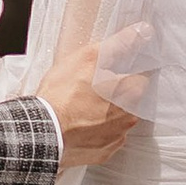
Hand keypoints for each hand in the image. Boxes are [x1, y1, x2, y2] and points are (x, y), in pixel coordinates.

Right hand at [40, 24, 147, 169]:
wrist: (42, 133)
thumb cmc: (62, 96)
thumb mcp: (88, 58)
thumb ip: (120, 44)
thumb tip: (143, 32)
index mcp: (129, 93)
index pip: (141, 77)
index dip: (126, 71)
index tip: (111, 71)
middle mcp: (129, 118)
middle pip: (130, 100)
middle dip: (116, 94)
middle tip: (92, 88)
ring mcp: (116, 138)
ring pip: (118, 120)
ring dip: (107, 114)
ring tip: (83, 107)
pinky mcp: (103, 153)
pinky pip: (106, 138)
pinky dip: (96, 132)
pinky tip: (81, 124)